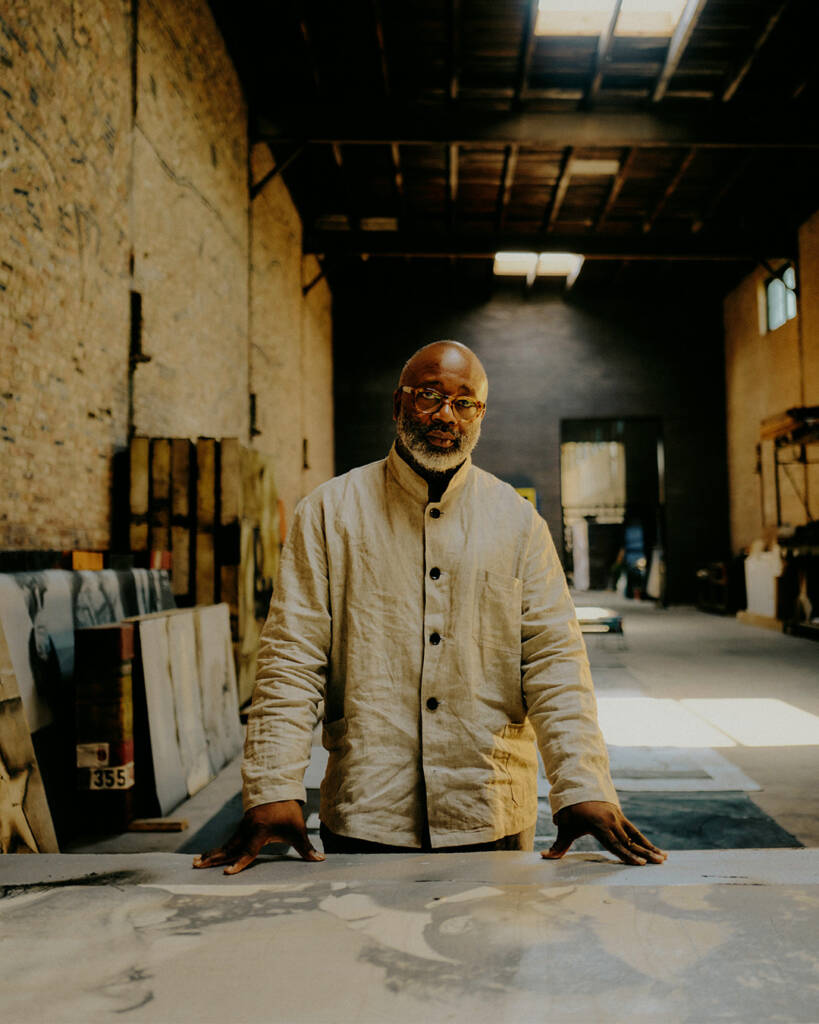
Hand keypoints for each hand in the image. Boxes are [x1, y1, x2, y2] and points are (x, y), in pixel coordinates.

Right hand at [192, 800, 324, 874]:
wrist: (278, 789)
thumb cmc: (288, 811)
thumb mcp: (298, 829)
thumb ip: (306, 847)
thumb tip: (320, 860)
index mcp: (260, 832)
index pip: (248, 851)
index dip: (239, 863)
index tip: (227, 873)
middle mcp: (247, 830)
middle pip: (229, 847)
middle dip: (213, 857)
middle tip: (196, 866)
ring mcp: (242, 828)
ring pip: (225, 843)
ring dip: (211, 853)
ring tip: (195, 863)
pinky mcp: (241, 827)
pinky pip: (228, 840)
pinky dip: (217, 848)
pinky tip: (208, 856)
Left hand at [541, 800, 666, 865]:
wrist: (577, 787)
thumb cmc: (569, 811)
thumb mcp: (564, 827)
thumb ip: (558, 845)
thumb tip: (543, 857)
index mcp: (599, 824)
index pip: (615, 844)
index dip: (627, 855)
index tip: (640, 864)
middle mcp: (611, 820)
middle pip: (629, 841)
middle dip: (644, 853)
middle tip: (657, 863)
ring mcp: (618, 817)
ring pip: (636, 836)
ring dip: (650, 847)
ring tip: (664, 858)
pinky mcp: (620, 816)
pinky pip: (635, 830)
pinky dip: (646, 841)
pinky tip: (657, 850)